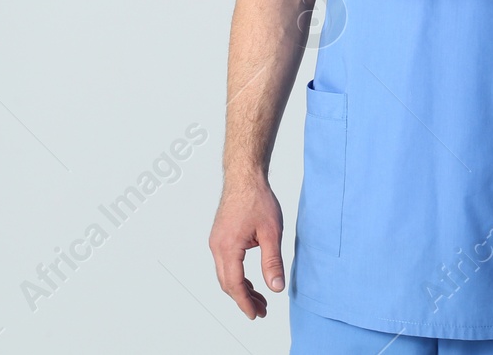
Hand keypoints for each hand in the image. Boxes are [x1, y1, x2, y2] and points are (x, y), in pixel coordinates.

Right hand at [208, 176, 284, 318]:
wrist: (244, 177)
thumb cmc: (257, 200)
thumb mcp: (271, 233)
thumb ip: (272, 262)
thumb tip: (276, 287)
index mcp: (228, 247)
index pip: (234, 284)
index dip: (245, 303)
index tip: (256, 315)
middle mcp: (217, 246)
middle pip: (227, 282)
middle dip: (244, 299)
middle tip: (262, 310)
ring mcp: (216, 241)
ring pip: (225, 274)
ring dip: (241, 288)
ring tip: (259, 299)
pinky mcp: (220, 237)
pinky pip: (225, 263)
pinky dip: (237, 276)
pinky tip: (250, 280)